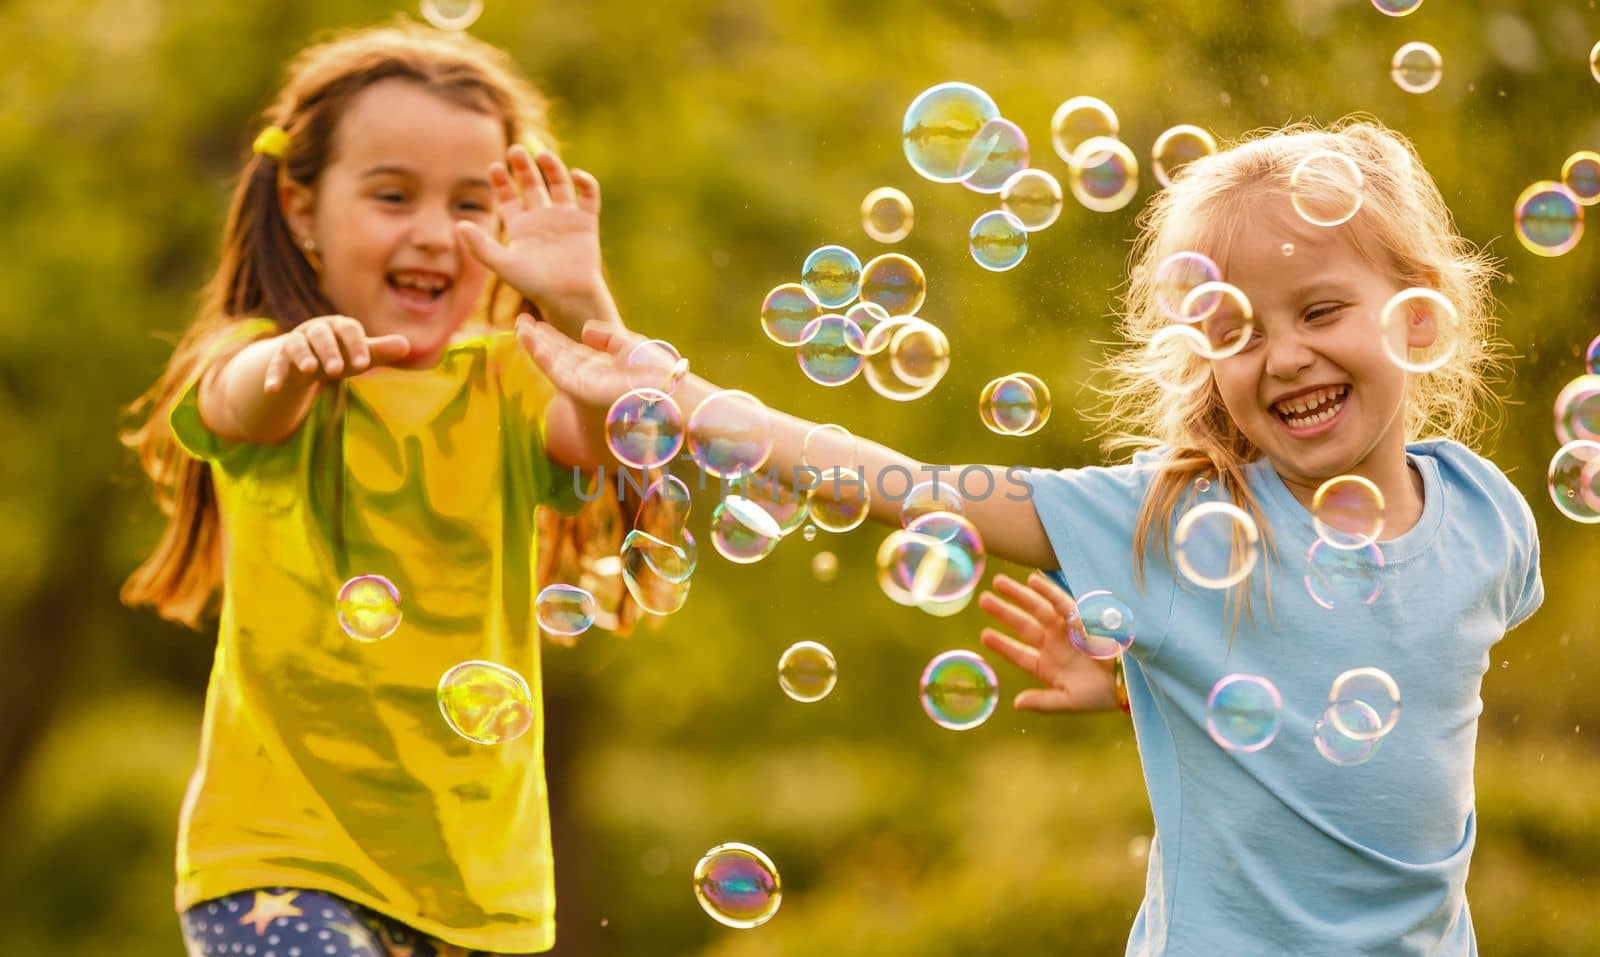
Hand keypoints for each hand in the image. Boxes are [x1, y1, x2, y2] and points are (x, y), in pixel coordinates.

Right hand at [262, 315, 410, 391]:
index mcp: (340, 326)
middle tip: (338, 370)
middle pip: (322, 336)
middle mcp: (317, 330)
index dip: (356, 345)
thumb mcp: (361, 355)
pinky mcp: (281, 357)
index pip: (349, 330)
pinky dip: (274, 376)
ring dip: (303, 357)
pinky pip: (276, 364)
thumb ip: (381, 350)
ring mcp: (297, 342)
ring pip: (297, 345)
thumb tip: (406, 345)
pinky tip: (272, 389)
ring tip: (310, 371)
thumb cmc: (343, 354)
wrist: (311, 359)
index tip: (363, 364)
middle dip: (329, 351)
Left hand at [456, 145, 611, 334]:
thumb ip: (480, 246)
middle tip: (515, 150)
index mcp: (520, 226)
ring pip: (559, 183)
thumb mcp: (503, 264)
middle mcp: (541, 218)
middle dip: (523, 166)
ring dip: (552, 166)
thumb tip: (457, 225)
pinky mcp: (586, 221)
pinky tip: (575, 175)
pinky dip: (585, 183)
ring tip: (542, 155)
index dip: (501, 181)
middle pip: (531, 184)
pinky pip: (588, 196)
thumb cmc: (535, 284)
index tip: (494, 168)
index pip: (508, 196)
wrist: (568, 295)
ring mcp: (565, 217)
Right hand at [515, 314, 645, 411]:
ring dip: (534, 344)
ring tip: (519, 326)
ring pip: (552, 362)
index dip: (554, 337)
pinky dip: (540, 354)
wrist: (669, 392)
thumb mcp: (629, 345)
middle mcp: (588, 377)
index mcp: (601, 367)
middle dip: (539, 339)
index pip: (571, 351)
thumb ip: (607, 337)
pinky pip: (555, 369)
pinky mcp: (579, 389)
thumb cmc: (656, 372)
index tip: (537, 322)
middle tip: (520, 321)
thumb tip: (583, 330)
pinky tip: (528, 338)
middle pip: (557, 355)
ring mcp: (582, 385)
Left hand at [978, 572, 1120, 712]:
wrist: (1128, 683)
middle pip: (1023, 625)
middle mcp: (1053, 645)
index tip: (984, 636)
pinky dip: (1047, 591)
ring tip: (998, 582)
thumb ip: (1043, 702)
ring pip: (1037, 609)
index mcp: (1047, 666)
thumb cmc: (1100, 696)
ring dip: (1019, 595)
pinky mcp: (1081, 620)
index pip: (1019, 654)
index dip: (1002, 645)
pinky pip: (1061, 602)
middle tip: (983, 600)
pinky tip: (1032, 580)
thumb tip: (1016, 703)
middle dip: (1004, 611)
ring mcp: (1066, 631)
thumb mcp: (1069, 702)